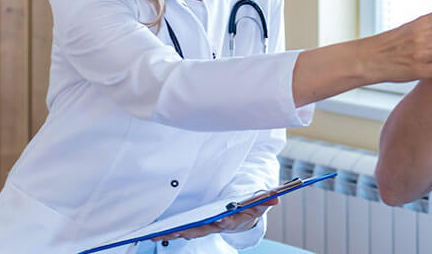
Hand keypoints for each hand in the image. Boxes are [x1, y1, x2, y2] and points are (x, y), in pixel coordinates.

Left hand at [150, 197, 277, 242]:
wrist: (241, 218)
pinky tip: (154, 234)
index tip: (219, 219)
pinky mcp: (195, 226)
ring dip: (172, 234)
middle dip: (188, 231)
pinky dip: (168, 232)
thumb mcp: (259, 203)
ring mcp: (204, 227)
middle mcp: (215, 226)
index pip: (226, 221)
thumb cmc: (249, 209)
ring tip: (156, 235)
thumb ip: (265, 200)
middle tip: (176, 231)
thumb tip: (277, 197)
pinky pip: (180, 230)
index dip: (222, 221)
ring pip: (187, 232)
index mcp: (231, 221)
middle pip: (201, 230)